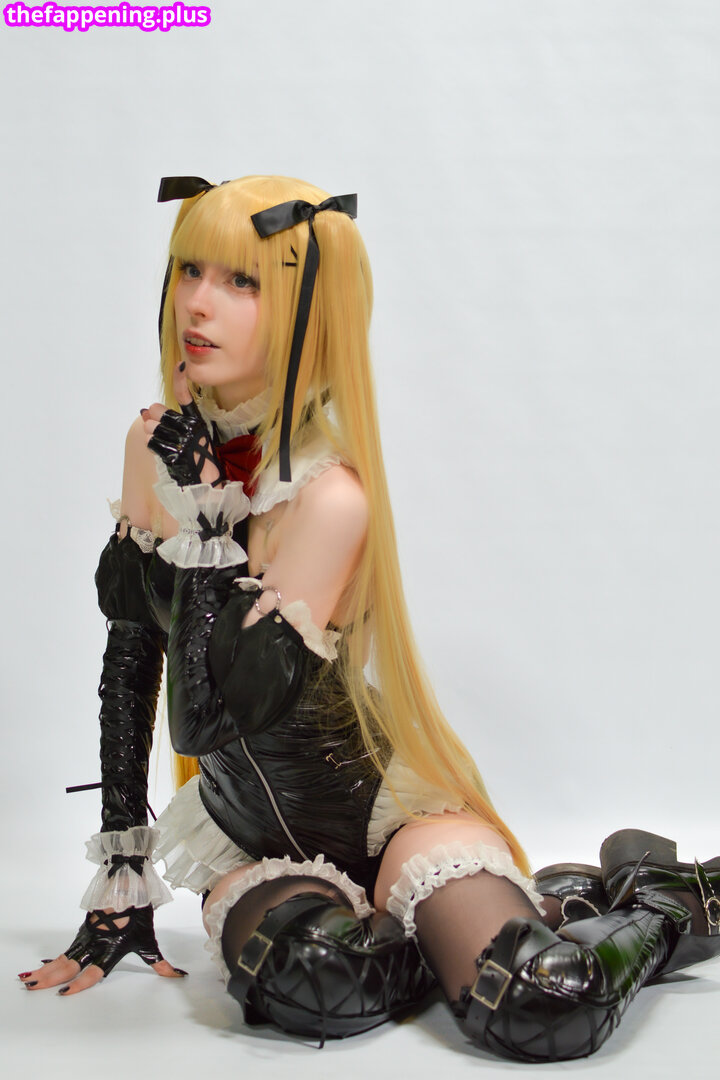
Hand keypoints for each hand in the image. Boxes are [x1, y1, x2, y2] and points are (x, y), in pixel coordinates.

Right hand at [18, 907, 185, 995]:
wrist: (130, 883)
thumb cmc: (140, 913)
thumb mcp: (149, 940)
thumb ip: (159, 962)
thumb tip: (178, 976)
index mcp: (110, 949)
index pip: (92, 971)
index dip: (79, 983)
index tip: (63, 993)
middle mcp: (95, 943)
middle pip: (68, 965)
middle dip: (50, 978)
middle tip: (32, 988)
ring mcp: (87, 936)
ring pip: (62, 957)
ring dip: (46, 970)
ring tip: (28, 980)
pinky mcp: (84, 929)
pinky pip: (66, 948)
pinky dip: (52, 958)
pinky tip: (42, 966)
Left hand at [142, 363, 221, 486]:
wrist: (205, 484)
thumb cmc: (198, 460)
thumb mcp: (192, 437)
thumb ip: (170, 423)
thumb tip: (144, 410)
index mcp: (196, 421)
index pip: (186, 397)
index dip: (181, 380)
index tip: (180, 365)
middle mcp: (191, 428)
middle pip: (157, 411)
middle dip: (153, 420)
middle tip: (160, 431)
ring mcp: (183, 441)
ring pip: (152, 428)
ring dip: (152, 436)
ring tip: (165, 444)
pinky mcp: (175, 454)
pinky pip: (152, 444)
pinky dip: (153, 447)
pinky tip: (164, 453)